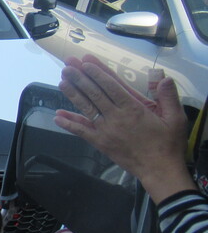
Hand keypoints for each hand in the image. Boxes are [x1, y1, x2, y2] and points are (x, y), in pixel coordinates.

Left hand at [55, 55, 191, 201]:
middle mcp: (116, 117)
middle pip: (95, 94)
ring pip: (86, 109)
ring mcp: (106, 131)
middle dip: (80, 78)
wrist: (160, 170)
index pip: (111, 87)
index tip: (86, 62)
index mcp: (134, 109)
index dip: (97, 73)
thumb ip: (168, 97)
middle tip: (68, 65)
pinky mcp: (100, 143)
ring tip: (62, 81)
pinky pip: (82, 131)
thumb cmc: (168, 143)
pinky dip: (69, 123)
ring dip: (73, 94)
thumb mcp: (175, 118)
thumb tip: (164, 77)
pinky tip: (58, 115)